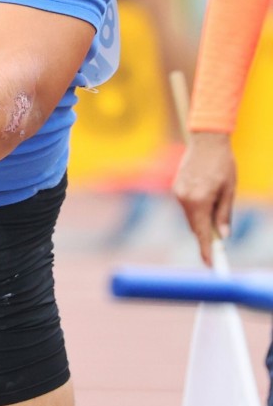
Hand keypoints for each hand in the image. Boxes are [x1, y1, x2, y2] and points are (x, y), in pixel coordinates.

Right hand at [172, 132, 235, 264]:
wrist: (206, 140)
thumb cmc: (222, 164)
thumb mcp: (230, 191)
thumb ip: (224, 215)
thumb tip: (222, 236)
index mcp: (199, 201)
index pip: (201, 233)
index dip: (206, 251)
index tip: (211, 266)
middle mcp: (184, 198)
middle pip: (194, 226)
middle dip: (205, 236)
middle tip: (218, 246)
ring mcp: (177, 192)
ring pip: (190, 216)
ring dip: (200, 220)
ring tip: (215, 205)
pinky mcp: (175, 187)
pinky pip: (186, 205)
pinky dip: (195, 209)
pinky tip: (206, 197)